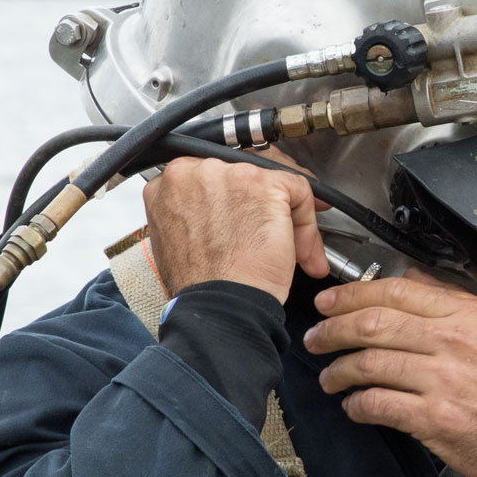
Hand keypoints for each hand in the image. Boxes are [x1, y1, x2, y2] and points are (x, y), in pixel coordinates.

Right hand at [143, 156, 328, 300]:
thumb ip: (192, 214)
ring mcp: (229, 174)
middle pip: (243, 172)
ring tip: (286, 251)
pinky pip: (299, 189)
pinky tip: (301, 250)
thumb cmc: (201, 285)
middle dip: (261, 204)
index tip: (249, 213)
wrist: (221, 306)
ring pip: (272, 181)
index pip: (212, 175)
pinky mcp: (263, 184)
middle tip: (270, 234)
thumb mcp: (177, 239)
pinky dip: (306, 221)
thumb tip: (218, 212)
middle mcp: (195, 171)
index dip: (236, 197)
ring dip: (286, 216)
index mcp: (170, 183)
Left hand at [303, 275, 476, 476]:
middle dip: (333, 330)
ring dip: (339, 371)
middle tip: (316, 337)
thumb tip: (412, 280)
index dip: (352, 295)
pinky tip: (354, 406)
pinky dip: (358, 405)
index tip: (329, 302)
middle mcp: (453, 343)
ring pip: (370, 364)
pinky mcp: (435, 419)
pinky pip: (380, 405)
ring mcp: (443, 381)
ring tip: (330, 377)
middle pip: (374, 324)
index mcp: (467, 315)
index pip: (396, 292)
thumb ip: (453, 300)